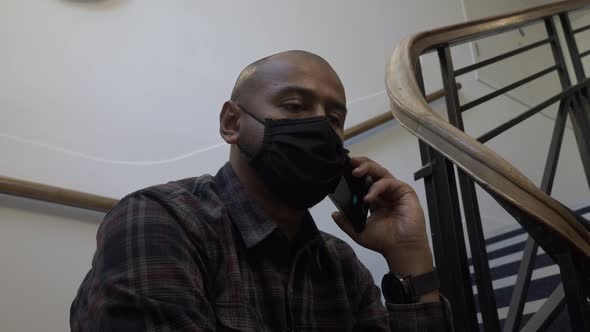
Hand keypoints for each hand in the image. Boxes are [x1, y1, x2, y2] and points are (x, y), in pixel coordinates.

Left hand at [331, 157, 434, 277]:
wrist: (401, 249)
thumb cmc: (385, 241)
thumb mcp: (359, 231)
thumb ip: (346, 222)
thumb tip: (334, 214)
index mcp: (375, 199)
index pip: (364, 179)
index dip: (355, 172)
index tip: (342, 168)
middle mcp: (385, 192)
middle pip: (373, 170)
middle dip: (360, 164)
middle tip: (349, 163)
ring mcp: (395, 191)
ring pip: (381, 171)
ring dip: (367, 168)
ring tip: (355, 173)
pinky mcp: (404, 191)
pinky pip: (388, 183)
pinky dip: (377, 187)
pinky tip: (368, 198)